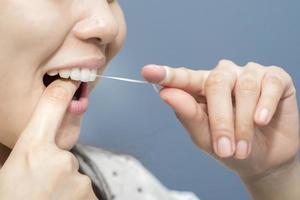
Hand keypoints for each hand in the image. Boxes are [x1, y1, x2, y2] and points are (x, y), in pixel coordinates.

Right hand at [0, 79, 96, 199]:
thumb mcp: (11, 171)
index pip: (50, 109)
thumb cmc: (12, 197)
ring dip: (66, 188)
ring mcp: (78, 180)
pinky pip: (84, 192)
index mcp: (30, 151)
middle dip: (57, 169)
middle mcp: (58, 161)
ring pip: (75, 177)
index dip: (60, 93)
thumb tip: (44, 140)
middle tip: (40, 189)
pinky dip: (75, 199)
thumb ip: (29, 153)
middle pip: (65, 156)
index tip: (68, 83)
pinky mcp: (91, 196)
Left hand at [142, 60, 298, 180]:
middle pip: (216, 83)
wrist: (263, 161)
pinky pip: (269, 83)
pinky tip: (262, 120)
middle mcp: (224, 76)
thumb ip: (187, 114)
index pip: (183, 77)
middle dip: (221, 120)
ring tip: (243, 148)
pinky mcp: (274, 78)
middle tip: (224, 148)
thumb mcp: (205, 137)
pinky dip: (265, 105)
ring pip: (244, 87)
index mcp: (202, 87)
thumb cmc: (229, 147)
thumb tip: (167, 93)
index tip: (148, 72)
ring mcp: (249, 74)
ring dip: (244, 123)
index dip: (166, 74)